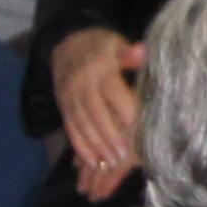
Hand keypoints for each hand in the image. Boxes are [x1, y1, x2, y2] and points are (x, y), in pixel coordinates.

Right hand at [48, 28, 145, 200]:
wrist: (67, 45)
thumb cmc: (103, 48)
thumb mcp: (117, 44)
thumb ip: (129, 54)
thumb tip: (142, 52)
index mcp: (100, 68)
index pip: (112, 89)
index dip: (123, 107)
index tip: (136, 125)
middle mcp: (82, 84)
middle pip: (95, 111)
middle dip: (108, 134)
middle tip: (123, 154)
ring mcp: (70, 97)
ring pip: (81, 123)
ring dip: (95, 145)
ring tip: (110, 163)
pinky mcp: (64, 108)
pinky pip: (70, 129)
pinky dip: (80, 147)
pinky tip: (91, 162)